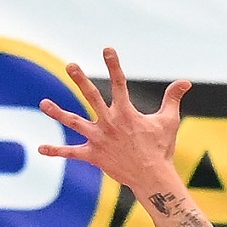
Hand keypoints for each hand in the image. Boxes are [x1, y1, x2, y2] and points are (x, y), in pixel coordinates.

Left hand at [36, 48, 191, 195]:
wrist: (152, 178)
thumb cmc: (161, 148)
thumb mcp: (169, 121)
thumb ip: (173, 98)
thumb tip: (186, 81)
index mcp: (127, 113)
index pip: (120, 83)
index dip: (114, 64)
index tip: (107, 49)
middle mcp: (110, 123)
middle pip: (92, 97)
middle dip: (81, 80)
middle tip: (70, 65)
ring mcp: (99, 139)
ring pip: (74, 122)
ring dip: (58, 113)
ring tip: (43, 103)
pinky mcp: (93, 155)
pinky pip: (72, 152)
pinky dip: (57, 151)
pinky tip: (41, 148)